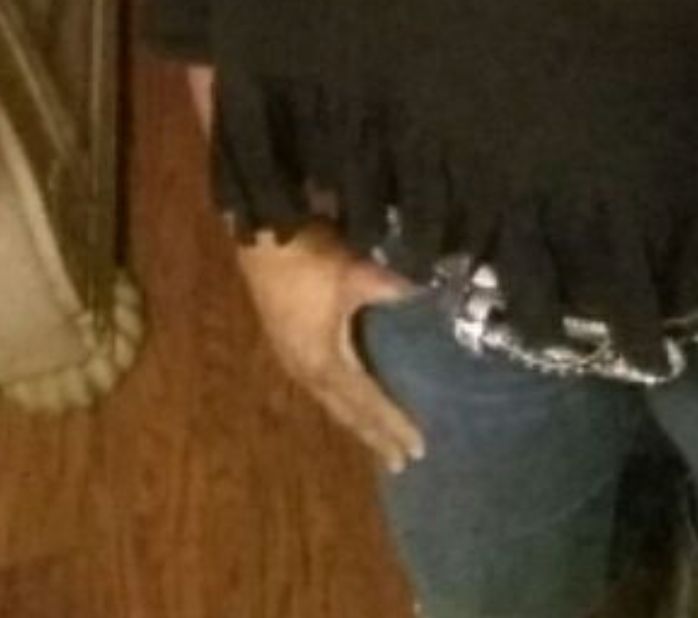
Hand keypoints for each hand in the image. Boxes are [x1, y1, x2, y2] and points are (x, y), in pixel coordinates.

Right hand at [234, 219, 429, 472]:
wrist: (263, 236)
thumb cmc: (310, 261)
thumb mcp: (357, 275)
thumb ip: (394, 290)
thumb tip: (433, 297)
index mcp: (324, 361)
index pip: (367, 402)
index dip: (392, 425)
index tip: (416, 449)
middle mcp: (307, 370)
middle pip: (347, 412)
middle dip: (374, 435)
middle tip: (400, 462)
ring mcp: (292, 358)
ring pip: (331, 402)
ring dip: (356, 421)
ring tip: (377, 438)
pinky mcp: (287, 342)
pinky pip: (321, 386)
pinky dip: (341, 401)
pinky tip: (347, 397)